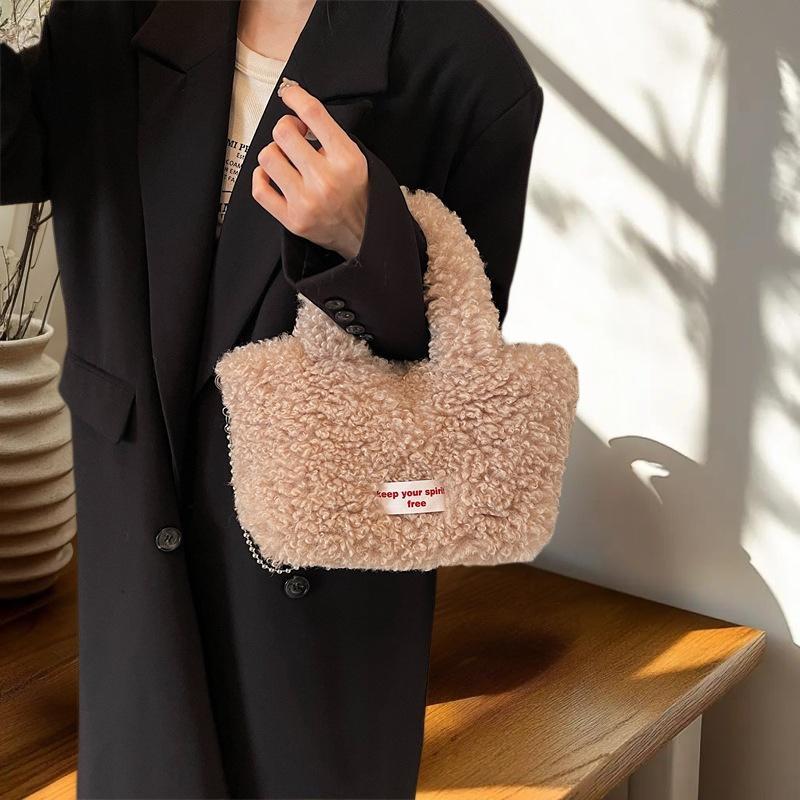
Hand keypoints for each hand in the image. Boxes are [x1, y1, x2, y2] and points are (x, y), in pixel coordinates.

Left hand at [252, 80, 368, 259]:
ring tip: (287, 160)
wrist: (365, 236)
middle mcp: (325, 180)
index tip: (289, 93)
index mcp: (346, 159)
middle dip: (286, 129)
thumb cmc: (358, 193)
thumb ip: (330, 136)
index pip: (313, 113)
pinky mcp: (292, 220)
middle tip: (294, 136)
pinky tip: (273, 176)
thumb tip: (297, 113)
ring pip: (267, 157)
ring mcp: (306, 202)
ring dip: (274, 153)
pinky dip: (261, 177)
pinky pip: (259, 189)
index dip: (295, 96)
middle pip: (283, 133)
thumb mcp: (357, 158)